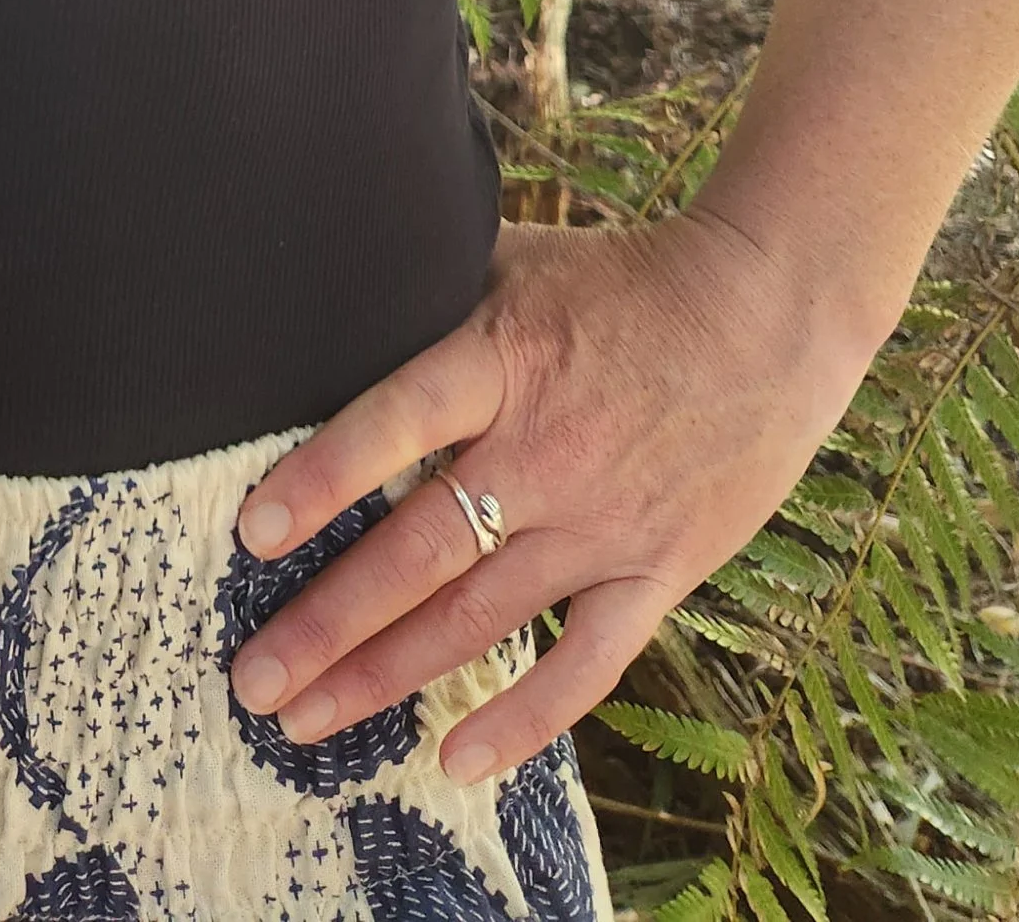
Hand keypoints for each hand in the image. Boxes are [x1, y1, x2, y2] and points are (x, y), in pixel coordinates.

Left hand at [223, 208, 877, 783]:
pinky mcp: (657, 570)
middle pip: (421, 549)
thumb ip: (430, 284)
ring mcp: (603, 522)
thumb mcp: (517, 256)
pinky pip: (584, 664)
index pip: (397, 421)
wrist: (766, 313)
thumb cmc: (623, 279)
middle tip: (252, 679)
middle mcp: (546, 452)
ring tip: (306, 720)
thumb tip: (331, 282)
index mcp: (502, 361)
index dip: (324, 475)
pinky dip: (523, 720)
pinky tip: (455, 761)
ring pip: (479, 620)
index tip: (255, 534)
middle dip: (328, 622)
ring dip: (387, 675)